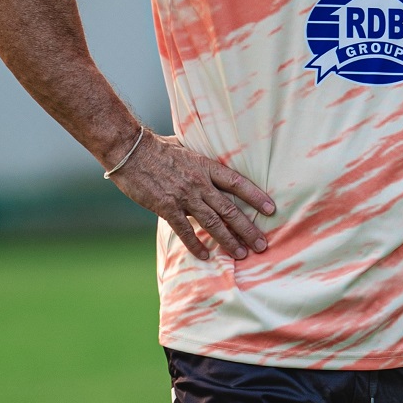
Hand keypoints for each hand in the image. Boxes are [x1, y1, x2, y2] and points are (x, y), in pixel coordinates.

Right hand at [109, 131, 275, 260]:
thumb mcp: (186, 147)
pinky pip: (185, 230)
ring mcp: (184, 196)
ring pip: (213, 222)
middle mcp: (200, 183)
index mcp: (206, 167)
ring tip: (241, 254)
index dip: (256, 197)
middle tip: (262, 245)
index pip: (238, 183)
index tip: (271, 210)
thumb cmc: (156, 147)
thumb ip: (200, 159)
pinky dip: (196, 244)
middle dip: (248, 229)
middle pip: (230, 209)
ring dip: (229, 240)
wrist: (130, 150)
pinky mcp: (167, 207)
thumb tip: (209, 160)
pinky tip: (206, 255)